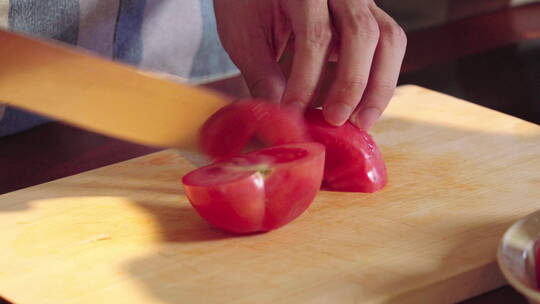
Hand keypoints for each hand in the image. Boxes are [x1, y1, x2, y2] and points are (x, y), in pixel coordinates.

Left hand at [214, 0, 406, 129]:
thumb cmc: (248, 4)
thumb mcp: (244, 35)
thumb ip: (262, 74)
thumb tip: (280, 119)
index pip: (315, 35)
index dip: (307, 79)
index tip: (294, 112)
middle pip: (362, 33)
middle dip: (351, 84)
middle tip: (336, 120)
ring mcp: (361, 1)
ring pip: (389, 39)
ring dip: (380, 85)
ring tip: (361, 122)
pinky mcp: (370, 15)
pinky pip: (388, 46)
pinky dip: (381, 78)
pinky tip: (363, 106)